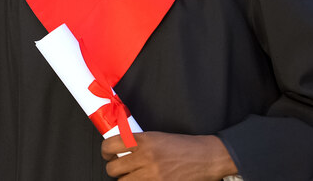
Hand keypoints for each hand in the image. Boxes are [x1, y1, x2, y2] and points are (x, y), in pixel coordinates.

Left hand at [101, 131, 237, 179]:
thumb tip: (118, 149)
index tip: (108, 154)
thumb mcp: (157, 137)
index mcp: (144, 141)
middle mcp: (146, 157)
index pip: (110, 145)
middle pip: (113, 168)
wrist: (206, 157)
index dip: (105, 151)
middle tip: (120, 167)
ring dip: (126, 179)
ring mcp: (153, 175)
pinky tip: (144, 180)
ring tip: (134, 175)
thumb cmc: (184, 147)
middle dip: (115, 168)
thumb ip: (137, 143)